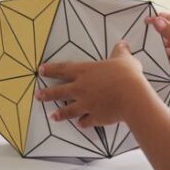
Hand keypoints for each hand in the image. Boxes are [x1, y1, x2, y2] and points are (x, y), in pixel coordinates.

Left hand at [36, 42, 155, 127]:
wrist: (132, 97)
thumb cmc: (127, 75)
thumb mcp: (124, 59)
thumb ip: (120, 52)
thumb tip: (122, 44)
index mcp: (85, 71)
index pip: (63, 69)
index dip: (51, 69)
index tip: (41, 70)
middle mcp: (81, 88)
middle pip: (59, 92)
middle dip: (47, 94)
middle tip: (37, 96)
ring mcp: (86, 104)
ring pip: (68, 110)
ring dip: (60, 114)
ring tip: (52, 116)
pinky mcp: (95, 117)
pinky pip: (85, 121)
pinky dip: (82, 123)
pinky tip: (79, 124)